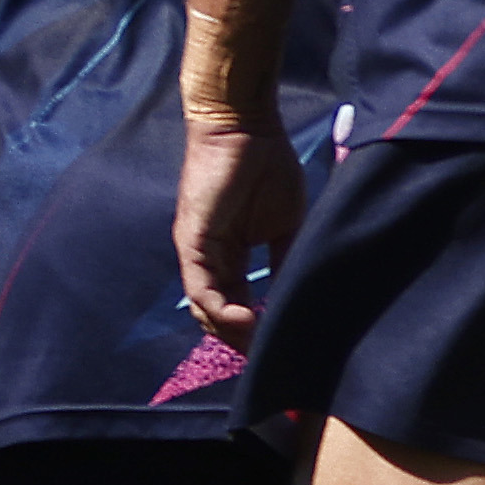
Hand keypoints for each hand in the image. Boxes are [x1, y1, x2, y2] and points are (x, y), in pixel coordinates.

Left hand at [175, 107, 304, 344]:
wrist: (247, 127)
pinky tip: (247, 321)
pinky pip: (200, 289)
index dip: (255, 329)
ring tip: (260, 345)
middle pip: (218, 315)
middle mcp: (209, 259)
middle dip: (243, 340)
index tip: (278, 345)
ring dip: (232, 333)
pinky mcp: (192, 242)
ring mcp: (197, 252)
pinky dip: (221, 311)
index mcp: (230, 256)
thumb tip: (292, 297)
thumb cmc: (267, 166)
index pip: (237, 304)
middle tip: (269, 356)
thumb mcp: (287, 224)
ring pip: (205, 310)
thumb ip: (284, 260)